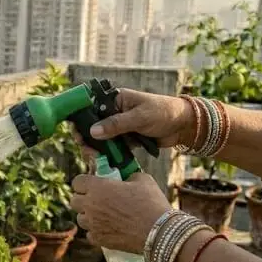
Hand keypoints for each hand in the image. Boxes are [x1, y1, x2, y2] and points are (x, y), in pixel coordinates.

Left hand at [69, 172, 172, 253]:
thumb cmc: (151, 203)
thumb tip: (125, 179)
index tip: (92, 184)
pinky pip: (90, 234)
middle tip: (97, 200)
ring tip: (104, 215)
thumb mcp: (143, 180)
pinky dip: (96, 231)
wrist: (158, 232)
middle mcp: (90, 206)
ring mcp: (93, 224)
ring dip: (89, 216)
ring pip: (80, 219)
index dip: (84, 183)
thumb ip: (128, 176)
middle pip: (74, 201)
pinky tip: (108, 229)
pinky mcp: (98, 240)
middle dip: (83, 199)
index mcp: (98, 188)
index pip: (77, 182)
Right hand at [73, 89, 195, 159]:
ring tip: (96, 158)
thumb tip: (93, 132)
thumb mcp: (139, 117)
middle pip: (92, 125)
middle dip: (87, 139)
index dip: (81, 119)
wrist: (184, 125)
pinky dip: (107, 153)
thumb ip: (116, 124)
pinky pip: (112, 146)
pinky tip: (103, 161)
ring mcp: (119, 126)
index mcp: (115, 100)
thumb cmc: (163, 112)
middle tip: (88, 151)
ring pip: (100, 138)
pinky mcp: (126, 138)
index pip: (91, 107)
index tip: (77, 133)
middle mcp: (114, 112)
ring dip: (96, 148)